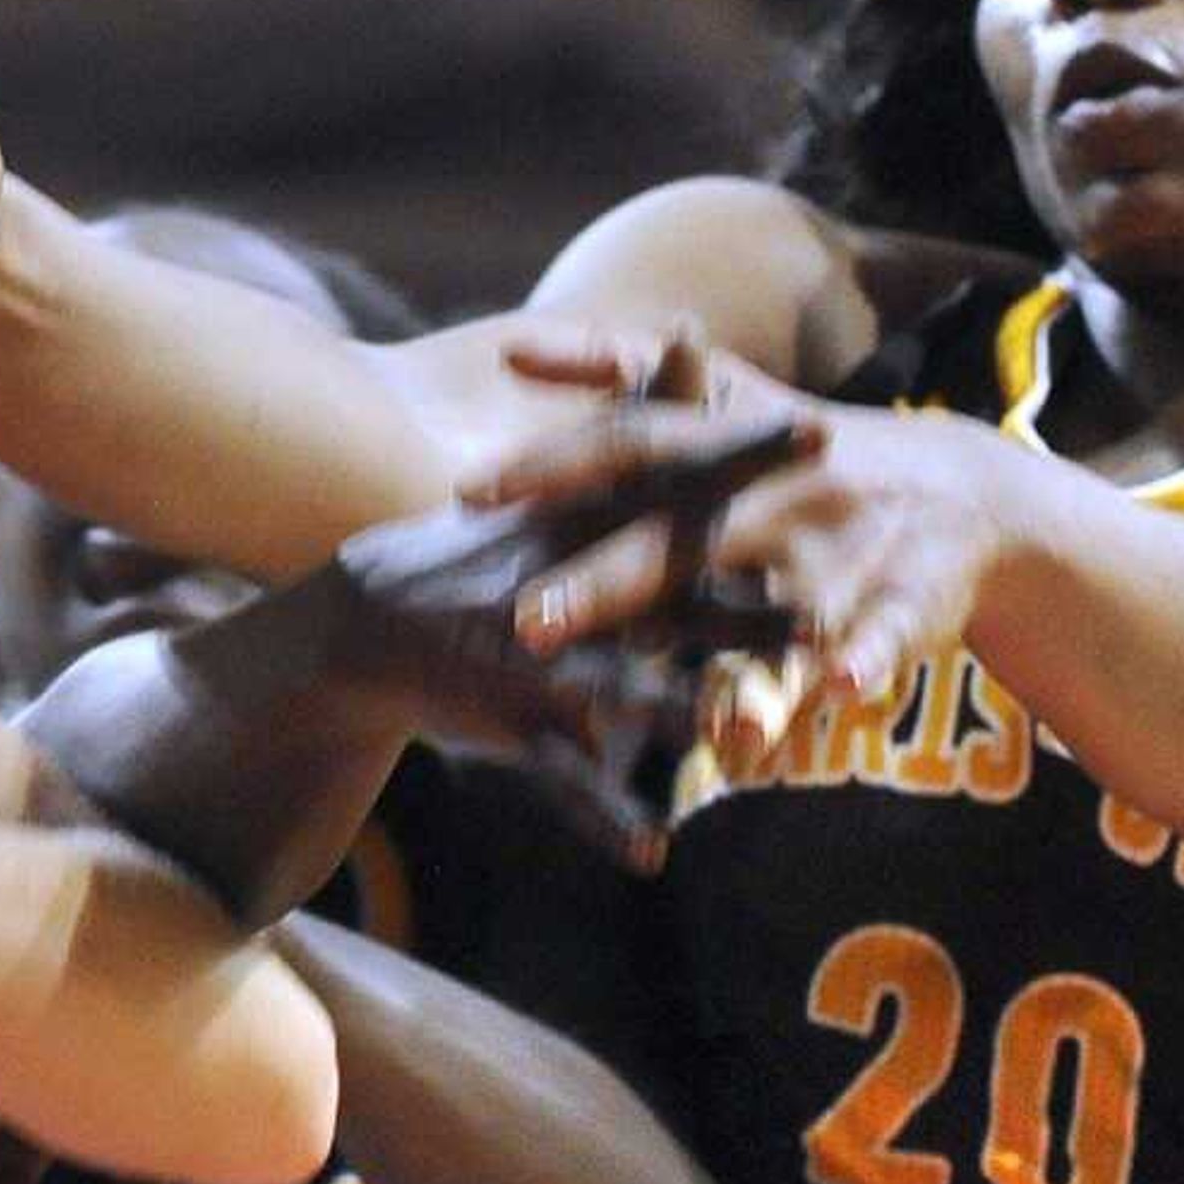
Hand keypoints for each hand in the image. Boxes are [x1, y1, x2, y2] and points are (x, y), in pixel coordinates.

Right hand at [314, 411, 812, 863]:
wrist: (361, 625)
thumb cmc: (474, 553)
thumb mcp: (560, 482)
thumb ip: (637, 413)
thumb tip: (688, 332)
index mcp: (582, 525)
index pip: (671, 489)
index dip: (744, 468)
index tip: (822, 441)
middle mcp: (566, 588)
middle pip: (668, 593)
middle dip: (743, 607)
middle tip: (822, 616)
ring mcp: (538, 661)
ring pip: (625, 690)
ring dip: (689, 714)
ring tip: (747, 742)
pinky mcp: (513, 723)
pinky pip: (567, 780)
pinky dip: (608, 817)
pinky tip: (653, 851)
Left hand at [474, 341, 1032, 774]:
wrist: (959, 488)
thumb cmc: (797, 451)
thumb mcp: (719, 399)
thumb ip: (613, 369)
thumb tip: (508, 345)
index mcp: (727, 443)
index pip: (630, 443)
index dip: (551, 465)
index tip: (469, 494)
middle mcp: (780, 492)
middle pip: (684, 537)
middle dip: (608, 582)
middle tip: (526, 622)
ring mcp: (847, 549)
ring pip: (786, 606)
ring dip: (746, 657)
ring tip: (699, 719)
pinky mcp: (907, 600)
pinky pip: (885, 635)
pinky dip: (865, 660)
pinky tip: (843, 689)